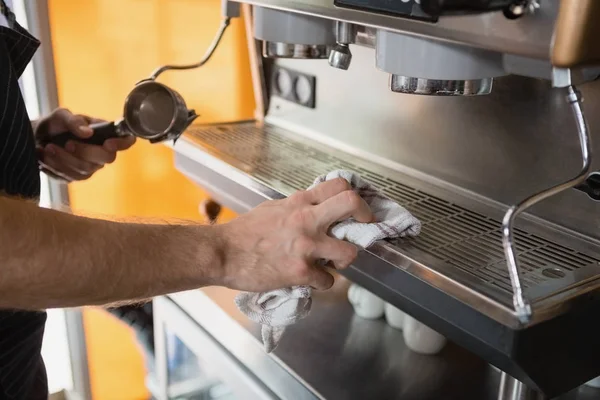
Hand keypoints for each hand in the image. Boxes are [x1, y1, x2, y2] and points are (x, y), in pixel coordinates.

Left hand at [35, 108, 135, 181]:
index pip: (125, 140)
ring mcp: (91, 166)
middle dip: (85, 151)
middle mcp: (102, 152)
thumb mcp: (61, 116)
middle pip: (107, 158)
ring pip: (86, 169)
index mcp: (104, 133)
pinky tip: (46, 156)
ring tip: (48, 147)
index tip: (108, 143)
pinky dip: (56, 166)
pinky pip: (71, 176)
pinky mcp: (77, 177)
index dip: (122, 143)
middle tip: (66, 143)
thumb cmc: (54, 125)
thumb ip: (74, 121)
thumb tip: (87, 132)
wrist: (36, 139)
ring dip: (64, 159)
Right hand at [216, 178, 373, 291]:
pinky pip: (327, 280)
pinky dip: (322, 282)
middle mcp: (306, 220)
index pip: (339, 185)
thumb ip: (297, 207)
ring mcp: (306, 246)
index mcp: (299, 202)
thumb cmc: (244, 232)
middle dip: (366, 217)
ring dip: (346, 259)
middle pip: (352, 205)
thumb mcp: (273, 208)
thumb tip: (313, 208)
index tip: (358, 209)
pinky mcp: (301, 271)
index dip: (356, 198)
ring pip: (350, 252)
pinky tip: (311, 279)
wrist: (222, 253)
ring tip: (335, 262)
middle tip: (364, 228)